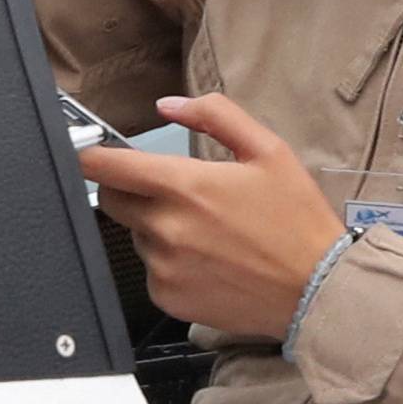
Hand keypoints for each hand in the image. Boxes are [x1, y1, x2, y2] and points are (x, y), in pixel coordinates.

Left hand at [81, 95, 343, 339]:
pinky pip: (151, 270)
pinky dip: (169, 260)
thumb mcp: (268, 149)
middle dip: (130, 187)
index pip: (109, 167)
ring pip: (136, 234)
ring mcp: (163, 268)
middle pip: (113, 200)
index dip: (91, 156)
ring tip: (205, 229)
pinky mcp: (168, 298)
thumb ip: (215, 116)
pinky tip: (207, 258)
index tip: (86, 151)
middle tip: (174, 189)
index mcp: (186, 186)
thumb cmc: (296, 217)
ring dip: (156, 225)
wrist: (316, 288)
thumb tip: (169, 105)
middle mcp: (166, 229)